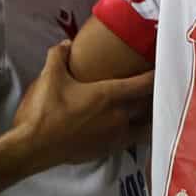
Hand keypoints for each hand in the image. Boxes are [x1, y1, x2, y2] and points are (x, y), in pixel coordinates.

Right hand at [11, 43, 154, 170]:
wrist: (32, 148)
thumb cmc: (44, 112)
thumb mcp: (49, 77)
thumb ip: (59, 55)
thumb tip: (67, 44)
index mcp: (110, 96)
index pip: (144, 84)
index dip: (157, 74)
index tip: (163, 67)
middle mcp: (119, 117)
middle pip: (150, 105)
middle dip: (156, 95)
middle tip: (159, 85)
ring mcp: (116, 136)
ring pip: (146, 126)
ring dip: (151, 116)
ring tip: (151, 108)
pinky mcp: (108, 150)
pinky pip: (132, 139)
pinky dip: (137, 131)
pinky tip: (131, 126)